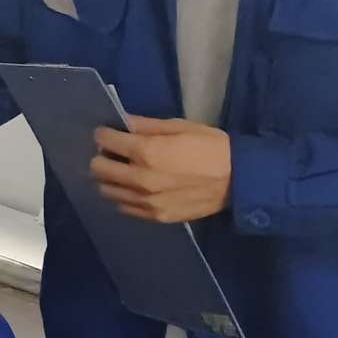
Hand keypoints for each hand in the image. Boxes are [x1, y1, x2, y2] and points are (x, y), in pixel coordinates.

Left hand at [90, 117, 230, 223]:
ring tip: (121, 170)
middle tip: (112, 153)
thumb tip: (122, 121)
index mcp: (146, 152)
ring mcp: (146, 201)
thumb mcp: (179, 127)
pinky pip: (124, 207)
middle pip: (98, 169)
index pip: (106, 141)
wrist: (238, 181)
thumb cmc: (211, 147)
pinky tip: (133, 188)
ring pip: (107, 190)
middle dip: (100, 157)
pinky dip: (122, 196)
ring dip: (108, 178)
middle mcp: (140, 179)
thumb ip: (146, 126)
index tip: (107, 133)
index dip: (103, 134)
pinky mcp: (155, 216)